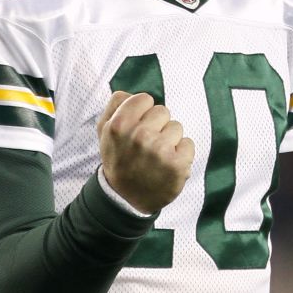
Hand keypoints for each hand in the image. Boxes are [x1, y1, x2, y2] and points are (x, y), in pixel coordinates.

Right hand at [97, 91, 194, 214]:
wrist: (126, 198)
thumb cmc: (119, 159)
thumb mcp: (104, 131)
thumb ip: (116, 105)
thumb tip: (132, 93)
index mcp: (120, 125)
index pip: (145, 99)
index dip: (142, 112)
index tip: (137, 127)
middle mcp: (140, 136)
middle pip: (163, 111)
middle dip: (157, 125)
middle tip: (146, 144)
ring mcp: (160, 150)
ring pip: (176, 127)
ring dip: (169, 140)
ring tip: (156, 156)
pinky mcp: (178, 164)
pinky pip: (188, 144)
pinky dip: (181, 154)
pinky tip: (167, 164)